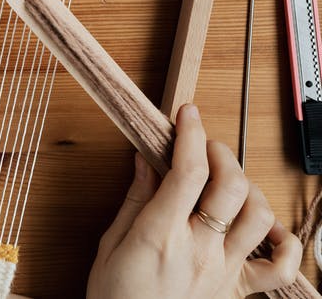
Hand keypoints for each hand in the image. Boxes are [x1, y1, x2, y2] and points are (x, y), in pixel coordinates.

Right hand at [87, 104, 301, 298]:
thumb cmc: (114, 296)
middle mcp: (198, 250)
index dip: (191, 134)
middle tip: (204, 146)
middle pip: (230, 185)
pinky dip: (284, 242)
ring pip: (259, 216)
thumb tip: (146, 161)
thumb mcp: (110, 243)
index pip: (189, 171)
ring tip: (229, 182)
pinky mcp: (236, 289)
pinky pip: (280, 267)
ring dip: (248, 187)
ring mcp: (223, 270)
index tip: (188, 115)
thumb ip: (135, 200)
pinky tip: (267, 227)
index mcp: (160, 235)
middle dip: (219, 152)